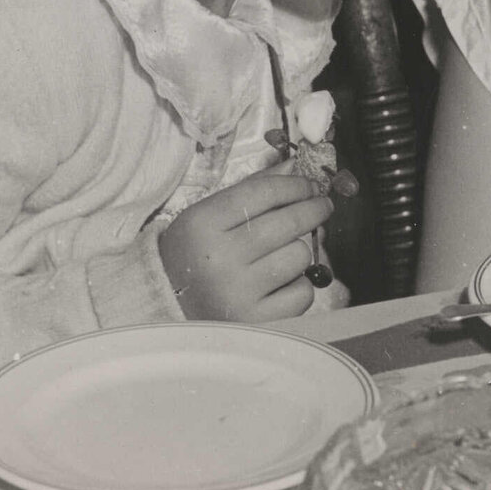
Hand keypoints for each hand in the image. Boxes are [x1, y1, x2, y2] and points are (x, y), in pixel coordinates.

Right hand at [157, 173, 331, 321]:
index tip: (311, 186)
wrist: (168, 307)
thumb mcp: (210, 215)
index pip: (265, 192)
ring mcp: (238, 293)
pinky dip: (299, 285)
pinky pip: (302, 293)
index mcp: (203, 224)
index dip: (296, 185)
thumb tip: (294, 167)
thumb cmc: (196, 253)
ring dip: (299, 251)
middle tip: (322, 206)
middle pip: (288, 222)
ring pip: (299, 256)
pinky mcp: (256, 322)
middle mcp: (219, 258)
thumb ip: (252, 189)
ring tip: (283, 253)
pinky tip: (281, 283)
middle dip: (313, 209)